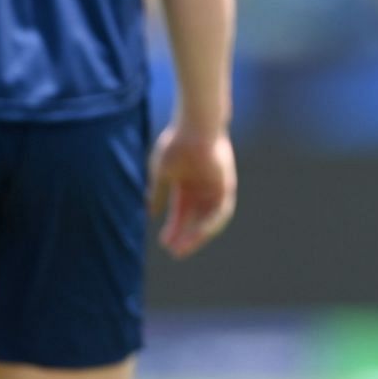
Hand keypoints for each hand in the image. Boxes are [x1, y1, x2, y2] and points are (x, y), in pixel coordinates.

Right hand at [148, 120, 237, 258]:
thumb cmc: (176, 144)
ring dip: (197, 235)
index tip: (163, 243)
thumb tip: (151, 214)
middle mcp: (201, 188)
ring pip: (208, 219)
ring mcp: (215, 187)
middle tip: (174, 252)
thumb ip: (158, 193)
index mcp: (186, 184)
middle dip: (184, 236)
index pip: (181, 213)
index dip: (173, 228)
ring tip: (183, 248)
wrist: (195, 126)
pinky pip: (221, 212)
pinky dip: (210, 224)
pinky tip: (198, 234)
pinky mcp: (226, 186)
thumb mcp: (162, 173)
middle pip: (194, 218)